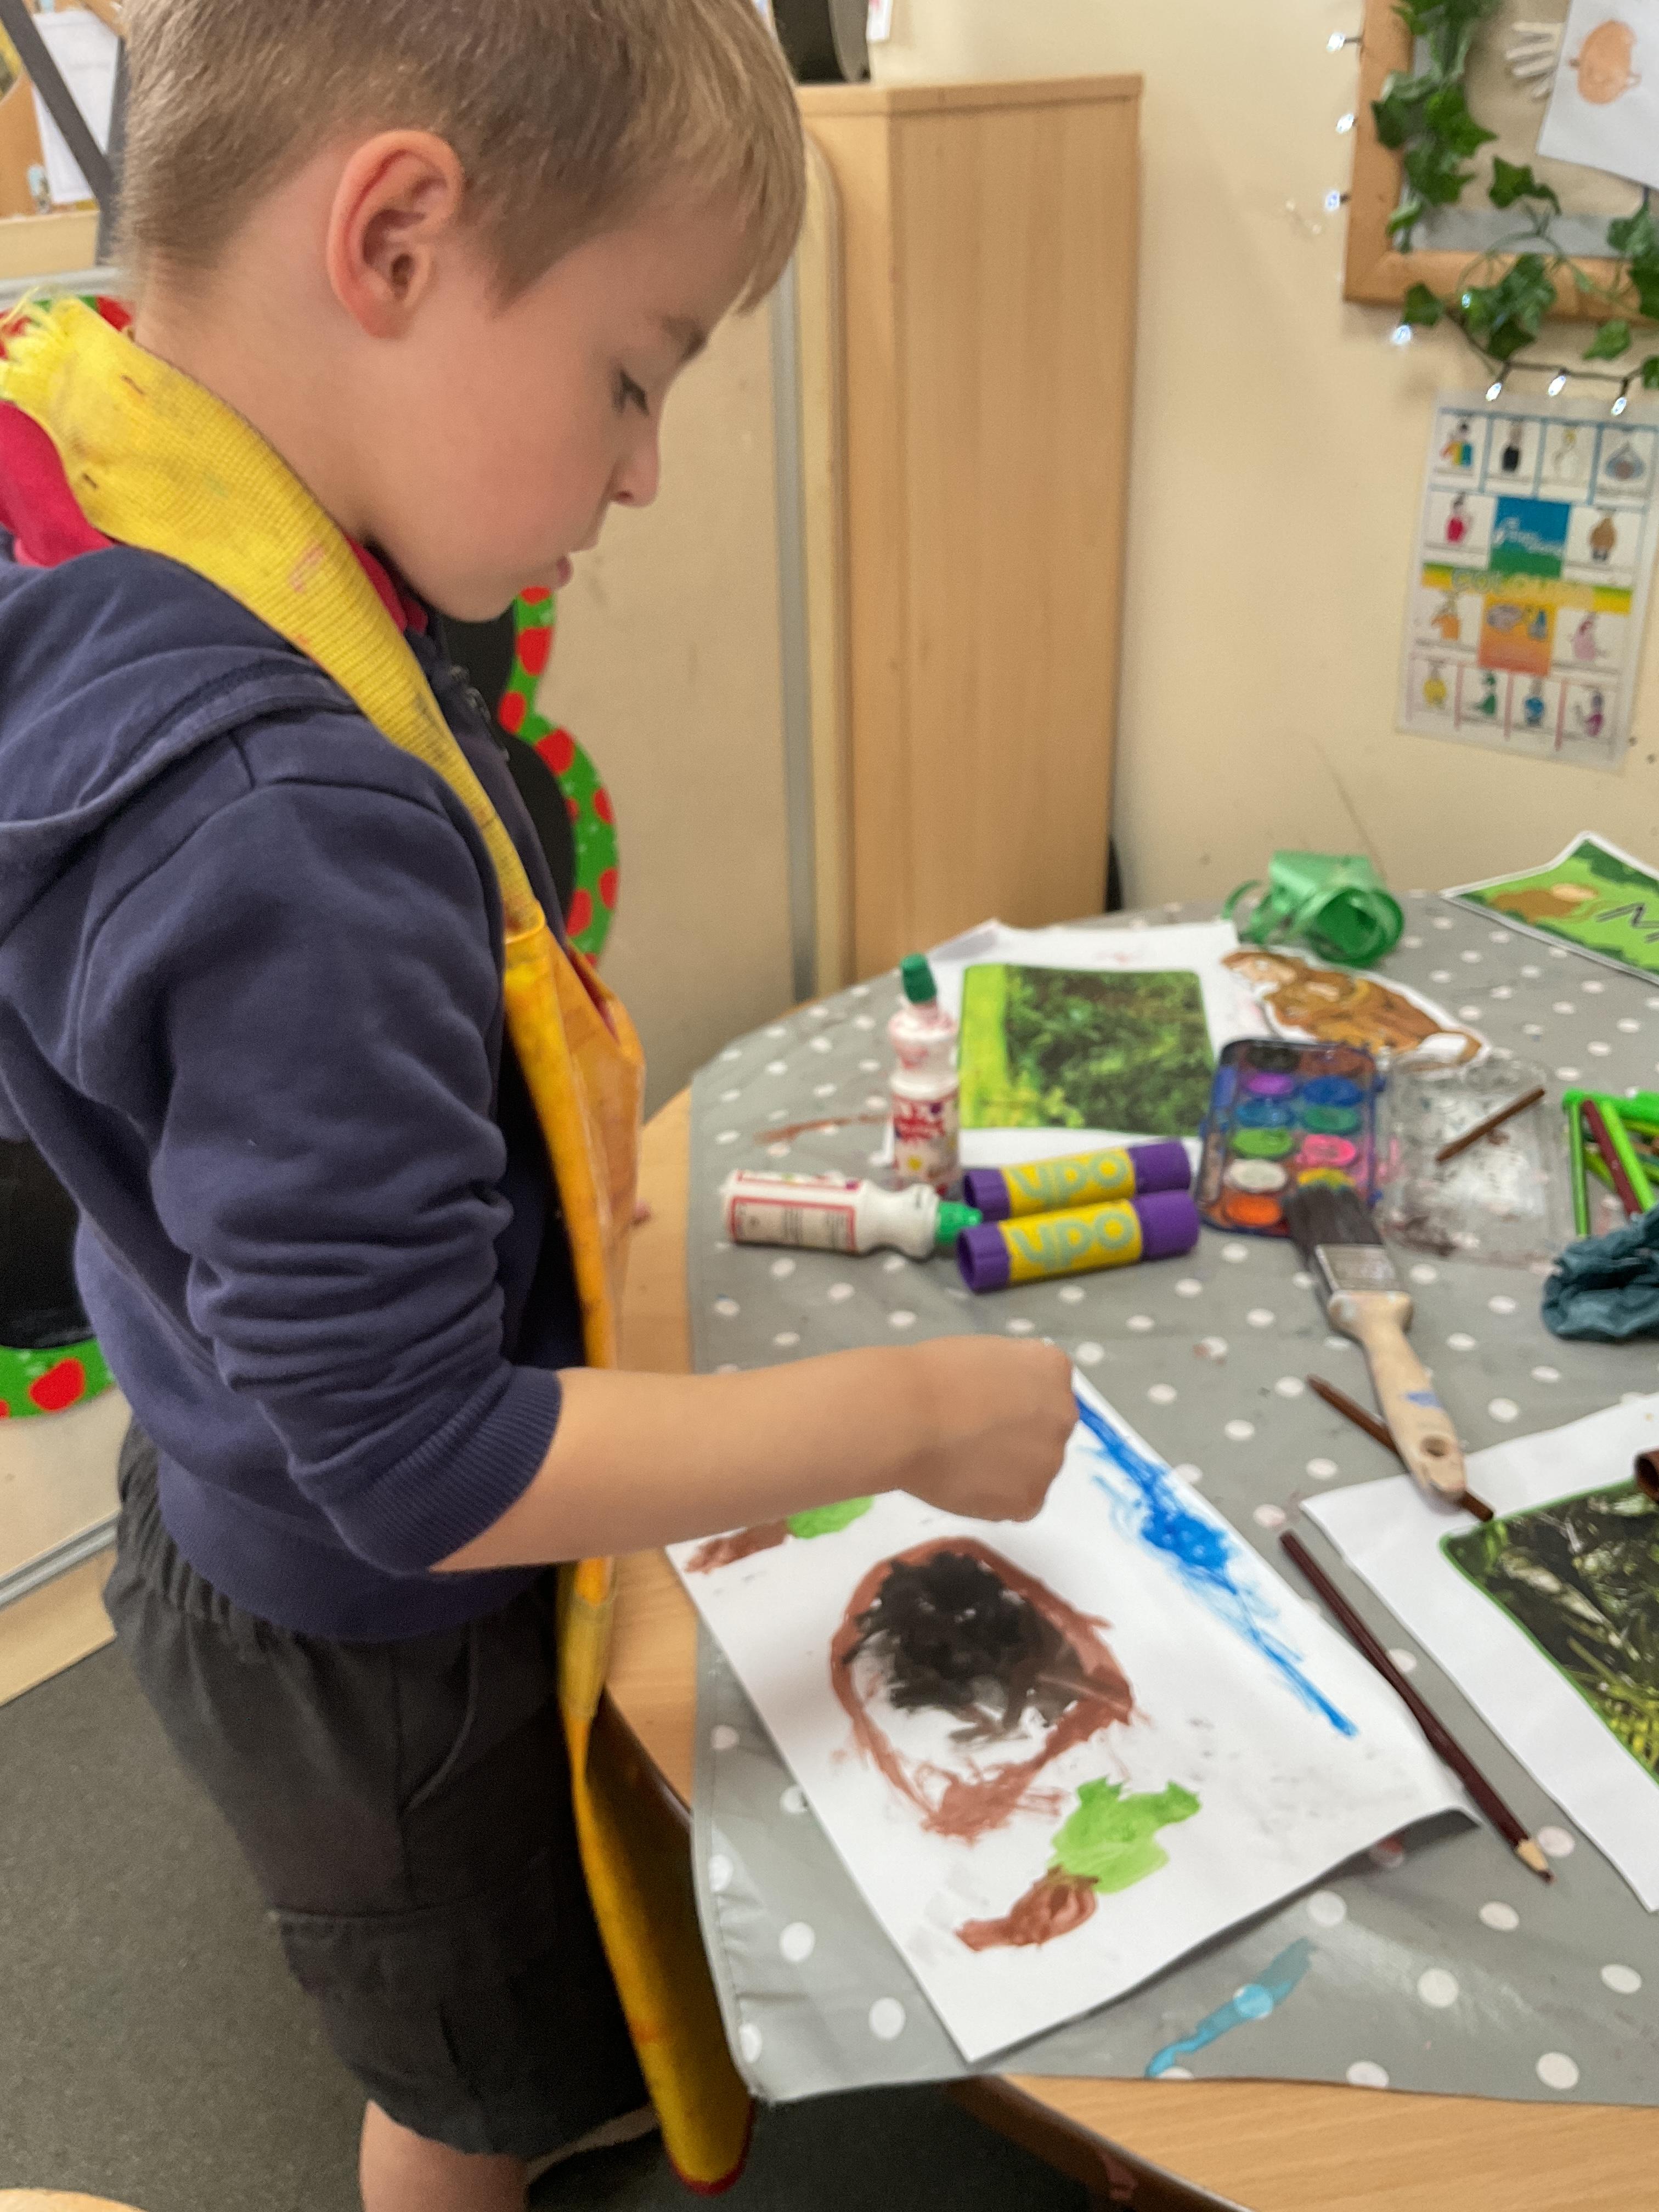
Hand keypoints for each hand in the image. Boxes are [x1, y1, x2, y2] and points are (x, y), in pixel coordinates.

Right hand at [901, 1337, 1074, 1523]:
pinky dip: (994, 1499)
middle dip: (1016, 1437)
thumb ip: (1011, 1380)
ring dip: (1006, 1470)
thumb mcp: (984, 1354)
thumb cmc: (931, 1374)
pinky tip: (963, 1482)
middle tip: (971, 1437)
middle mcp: (1063, 1415)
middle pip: (1045, 1432)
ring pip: (1032, 1470)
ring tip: (960, 1462)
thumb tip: (1006, 1406)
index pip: (1045, 1391)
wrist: (905, 1415)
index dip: (1010, 1403)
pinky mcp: (1030, 1501)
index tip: (982, 1406)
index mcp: (1052, 1369)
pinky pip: (1018, 1504)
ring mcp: (1050, 1461)